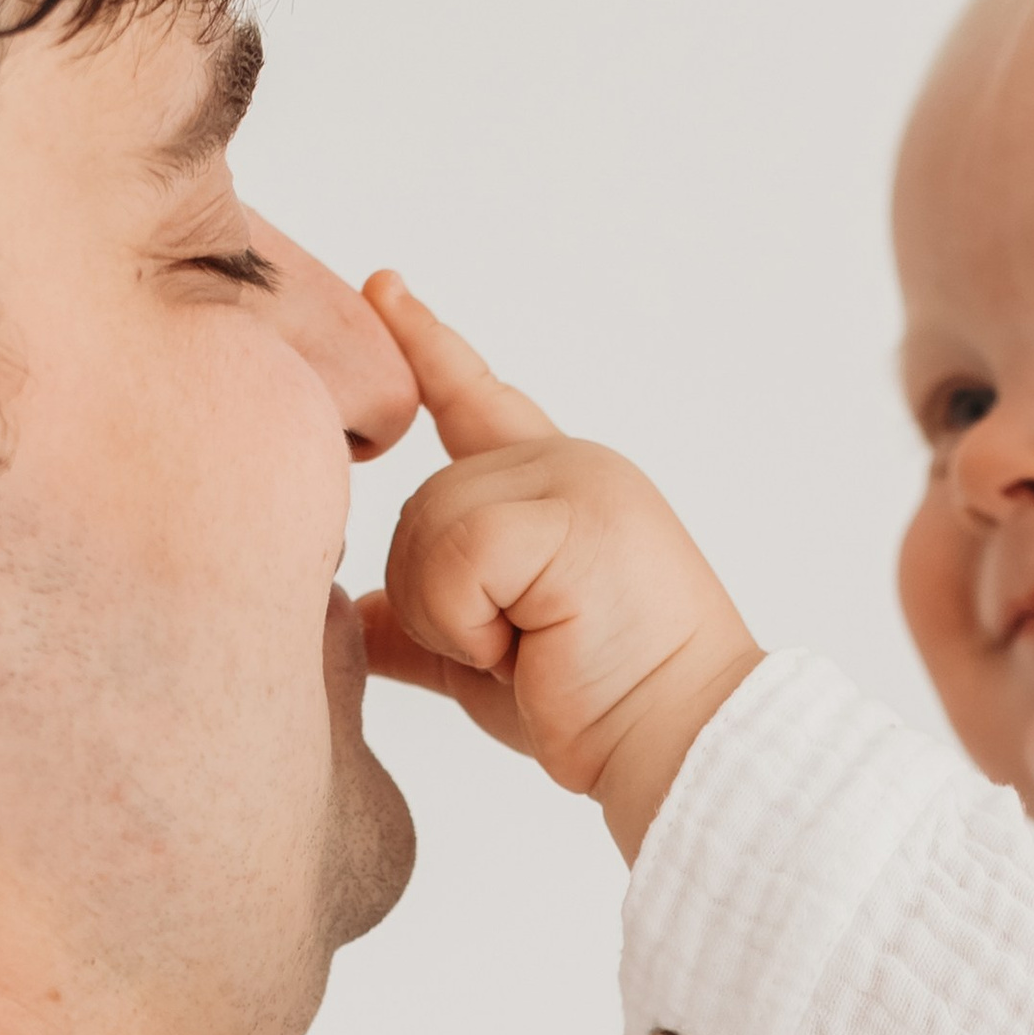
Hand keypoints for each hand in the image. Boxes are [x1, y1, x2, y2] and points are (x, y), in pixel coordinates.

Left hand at [358, 276, 762, 861]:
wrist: (680, 745)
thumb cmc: (598, 708)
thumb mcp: (481, 659)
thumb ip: (419, 620)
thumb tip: (353, 616)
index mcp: (555, 487)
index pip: (475, 397)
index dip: (424, 345)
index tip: (381, 289)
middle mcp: (567, 466)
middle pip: (417, 500)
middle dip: (437, 598)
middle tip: (520, 650)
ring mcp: (576, 481)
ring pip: (426, 524)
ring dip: (454, 617)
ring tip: (529, 649)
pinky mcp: (572, 515)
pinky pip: (453, 555)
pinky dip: (468, 622)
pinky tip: (526, 649)